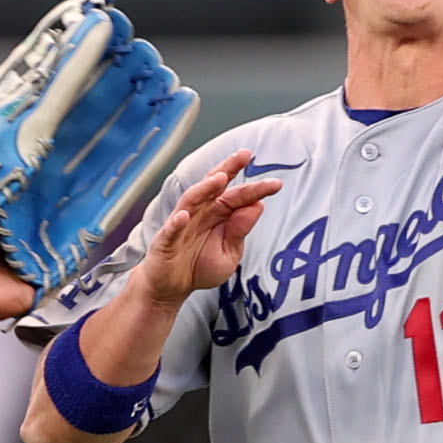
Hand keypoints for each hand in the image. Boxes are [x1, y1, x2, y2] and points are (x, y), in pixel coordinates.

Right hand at [125, 154, 280, 309]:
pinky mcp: (165, 240)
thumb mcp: (229, 253)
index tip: (276, 184)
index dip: (257, 189)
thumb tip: (257, 206)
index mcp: (219, 213)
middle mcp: (201, 212)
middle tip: (245, 155)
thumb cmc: (200, 267)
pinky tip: (184, 216)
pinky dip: (176, 222)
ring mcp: (182, 223)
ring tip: (220, 178)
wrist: (172, 287)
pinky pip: (171, 229)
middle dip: (229, 168)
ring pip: (192, 199)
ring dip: (204, 188)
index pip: (239, 196)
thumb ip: (240, 230)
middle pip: (214, 185)